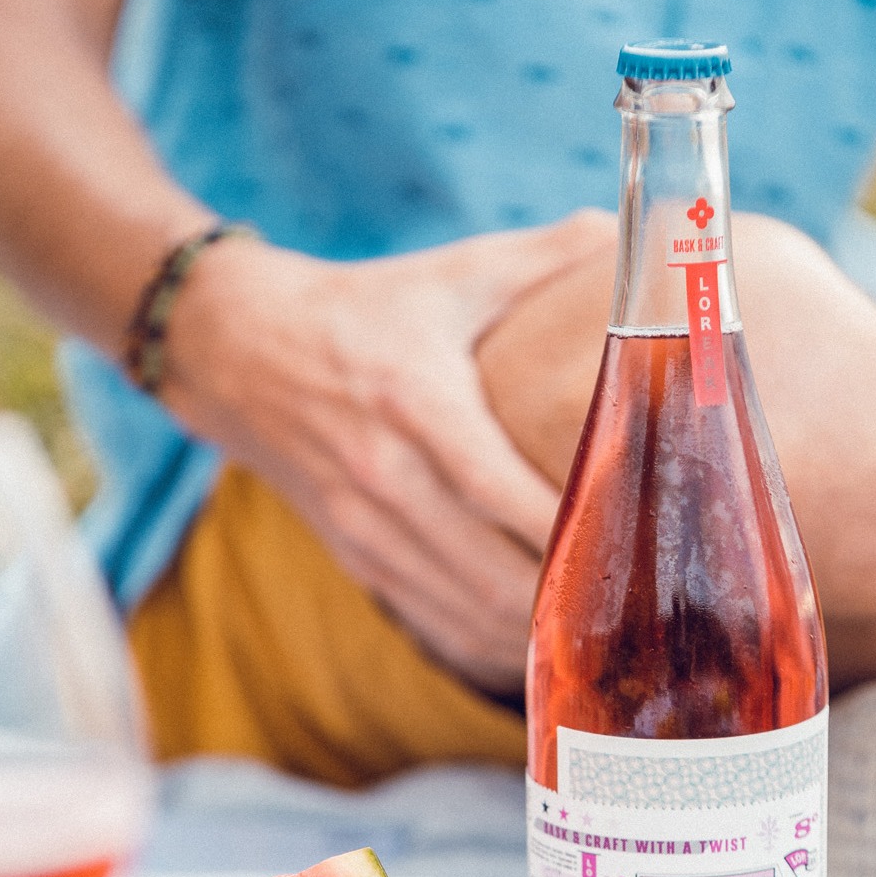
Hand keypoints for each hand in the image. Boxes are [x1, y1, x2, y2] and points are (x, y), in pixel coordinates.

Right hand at [161, 210, 616, 693]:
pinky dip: (490, 644)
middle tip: (639, 604)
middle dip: (570, 601)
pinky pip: (435, 626)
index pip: (508, 494)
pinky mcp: (356, 560)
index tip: (641, 544)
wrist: (234, 352)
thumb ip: (542, 256)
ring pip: (468, 615)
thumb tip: (631, 231)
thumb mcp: (446, 275)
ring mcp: (367, 530)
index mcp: (418, 405)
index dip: (576, 533)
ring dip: (537, 635)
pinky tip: (538, 641)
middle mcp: (387, 479)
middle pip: (496, 577)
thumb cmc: (360, 311)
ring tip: (601, 632)